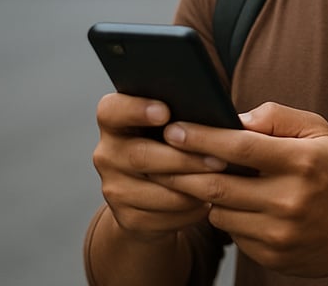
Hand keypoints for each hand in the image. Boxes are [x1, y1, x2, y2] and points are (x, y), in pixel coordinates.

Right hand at [92, 92, 222, 240]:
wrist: (153, 192)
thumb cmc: (172, 142)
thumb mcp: (171, 122)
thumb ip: (180, 113)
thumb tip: (213, 112)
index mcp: (114, 120)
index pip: (111, 110)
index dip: (135, 109)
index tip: (165, 111)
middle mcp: (107, 153)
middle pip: (140, 155)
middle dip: (183, 158)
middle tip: (218, 159)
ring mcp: (114, 188)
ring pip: (153, 189)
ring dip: (190, 187)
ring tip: (220, 181)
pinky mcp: (126, 218)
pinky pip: (159, 216)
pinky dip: (188, 209)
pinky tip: (207, 202)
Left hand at [153, 102, 327, 278]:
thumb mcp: (319, 130)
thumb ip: (277, 117)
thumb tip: (235, 118)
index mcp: (301, 161)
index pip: (240, 148)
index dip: (203, 137)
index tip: (174, 128)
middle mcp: (288, 200)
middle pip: (218, 185)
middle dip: (182, 168)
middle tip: (159, 154)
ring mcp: (278, 233)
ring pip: (219, 211)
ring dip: (200, 193)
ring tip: (189, 174)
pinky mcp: (270, 255)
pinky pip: (231, 232)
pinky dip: (222, 213)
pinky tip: (225, 200)